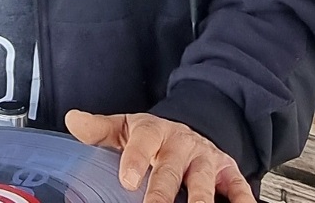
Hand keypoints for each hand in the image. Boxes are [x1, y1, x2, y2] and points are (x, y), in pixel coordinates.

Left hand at [65, 110, 254, 202]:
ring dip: (200, 201)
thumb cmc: (151, 136)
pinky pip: (238, 188)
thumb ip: (99, 129)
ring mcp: (206, 159)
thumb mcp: (125, 128)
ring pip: (205, 182)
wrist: (190, 128)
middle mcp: (182, 144)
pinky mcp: (228, 172)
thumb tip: (73, 119)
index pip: (143, 141)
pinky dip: (242, 201)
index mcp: (153, 132)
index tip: (128, 179)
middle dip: (163, 191)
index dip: (136, 159)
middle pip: (172, 169)